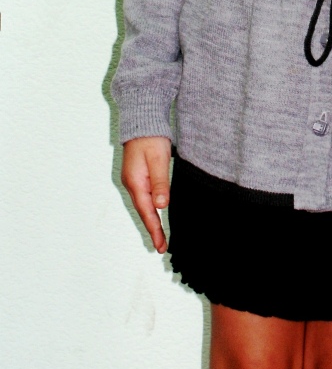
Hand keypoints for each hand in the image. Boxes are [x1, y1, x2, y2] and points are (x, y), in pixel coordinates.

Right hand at [121, 136, 171, 252]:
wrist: (142, 121)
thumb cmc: (151, 138)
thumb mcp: (158, 160)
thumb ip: (160, 182)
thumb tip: (161, 205)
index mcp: (136, 182)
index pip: (147, 212)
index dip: (155, 229)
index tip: (161, 246)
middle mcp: (131, 184)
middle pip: (143, 211)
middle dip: (152, 229)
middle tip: (161, 247)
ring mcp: (133, 180)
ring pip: (143, 205)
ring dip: (151, 221)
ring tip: (159, 237)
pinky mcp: (138, 176)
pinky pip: (144, 197)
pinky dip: (150, 209)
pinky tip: (155, 213)